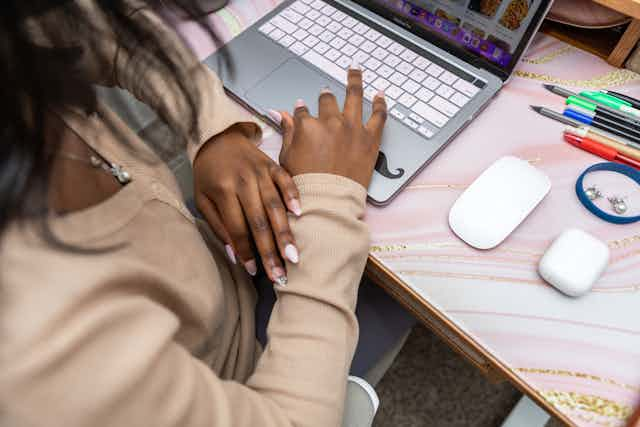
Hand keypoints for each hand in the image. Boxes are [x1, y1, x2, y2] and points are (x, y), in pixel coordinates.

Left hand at [193, 124, 300, 284]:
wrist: (217, 138)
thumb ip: (217, 225)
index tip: (254, 271)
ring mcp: (259, 171)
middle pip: (259, 221)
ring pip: (275, 205)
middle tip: (280, 273)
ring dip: (285, 232)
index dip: (246, 251)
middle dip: (270, 250)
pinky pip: (285, 180)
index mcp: (222, 190)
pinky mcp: (272, 164)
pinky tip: (300, 214)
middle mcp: (243, 181)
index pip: (237, 227)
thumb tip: (235, 255)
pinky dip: (293, 195)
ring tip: (293, 255)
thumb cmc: (208, 175)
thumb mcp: (202, 199)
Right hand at [275, 65, 386, 187]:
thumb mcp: (287, 157)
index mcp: (307, 126)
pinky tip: (381, 95)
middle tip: (327, 92)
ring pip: (354, 96)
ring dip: (354, 80)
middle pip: (328, 101)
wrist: (328, 201)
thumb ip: (287, 132)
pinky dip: (380, 103)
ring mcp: (352, 128)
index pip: (303, 111)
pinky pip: (379, 115)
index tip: (303, 109)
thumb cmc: (305, 185)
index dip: (302, 110)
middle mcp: (330, 122)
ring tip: (355, 70)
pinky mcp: (370, 139)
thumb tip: (281, 114)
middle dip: (326, 96)